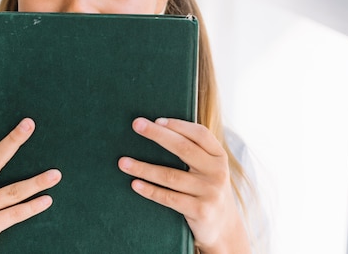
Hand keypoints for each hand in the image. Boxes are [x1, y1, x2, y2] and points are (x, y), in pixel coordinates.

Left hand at [118, 117, 249, 253]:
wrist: (224, 229)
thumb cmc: (207, 190)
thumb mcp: (208, 169)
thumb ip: (194, 151)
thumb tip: (157, 128)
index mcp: (219, 157)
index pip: (200, 134)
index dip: (178, 125)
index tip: (156, 120)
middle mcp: (217, 172)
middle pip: (183, 148)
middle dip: (157, 134)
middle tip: (136, 124)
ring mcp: (210, 192)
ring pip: (170, 176)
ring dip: (143, 168)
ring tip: (123, 162)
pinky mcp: (200, 211)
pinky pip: (169, 198)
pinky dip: (150, 190)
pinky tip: (135, 184)